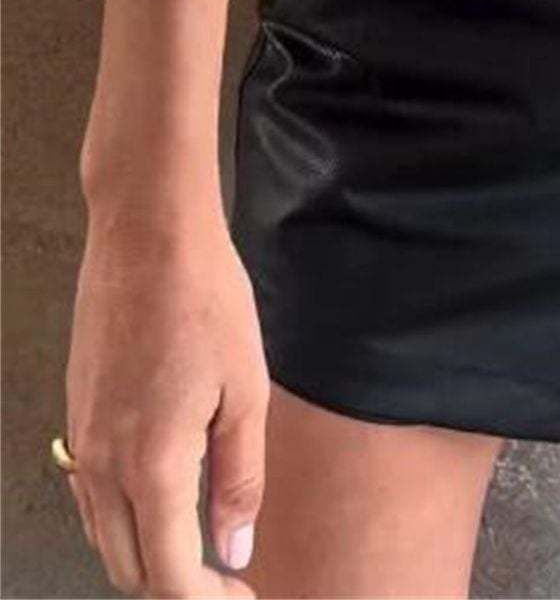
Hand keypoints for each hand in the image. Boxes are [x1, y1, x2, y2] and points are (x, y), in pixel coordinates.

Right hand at [64, 212, 266, 596]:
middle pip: (130, 568)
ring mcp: (84, 439)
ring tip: (201, 544)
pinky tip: (163, 498)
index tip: (243, 596)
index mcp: (151, 465)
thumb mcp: (245, 390)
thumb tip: (234, 550)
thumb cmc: (203, 297)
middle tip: (228, 577)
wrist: (146, 232)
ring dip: (149, 556)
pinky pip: (91, 495)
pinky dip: (124, 518)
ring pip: (105, 536)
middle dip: (179, 588)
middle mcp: (104, 463)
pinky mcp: (78, 414)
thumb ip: (239, 480)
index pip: (169, 577)